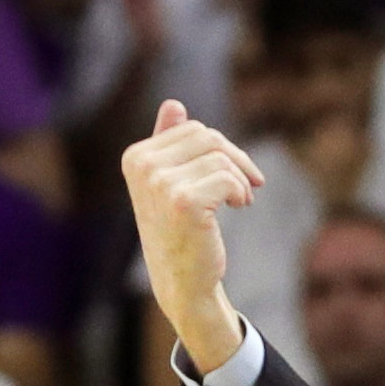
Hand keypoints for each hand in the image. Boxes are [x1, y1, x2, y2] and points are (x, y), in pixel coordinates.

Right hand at [121, 99, 263, 372]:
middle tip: (248, 186)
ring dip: (241, 179)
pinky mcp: (183, 201)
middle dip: (235, 159)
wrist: (182, 282)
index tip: (234, 174)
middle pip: (207, 137)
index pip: (191, 128)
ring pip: (220, 157)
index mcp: (136, 157)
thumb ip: (169, 145)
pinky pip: (228, 178)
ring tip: (242, 200)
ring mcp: (160, 184)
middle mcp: (142, 166)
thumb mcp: (170, 185)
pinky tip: (240, 206)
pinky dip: (242, 191)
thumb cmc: (180, 233)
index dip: (221, 148)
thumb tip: (174, 103)